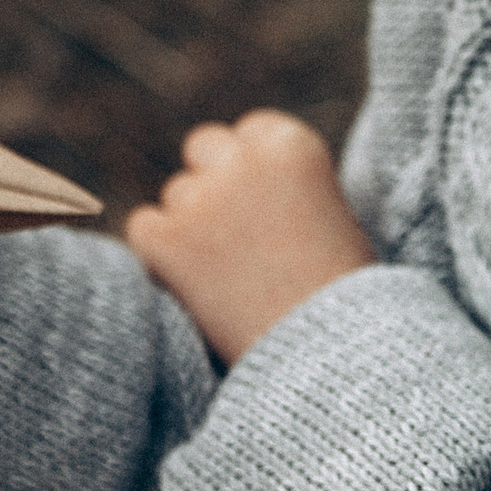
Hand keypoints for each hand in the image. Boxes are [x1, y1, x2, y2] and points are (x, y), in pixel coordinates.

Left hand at [124, 109, 376, 363]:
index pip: (252, 132)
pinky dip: (160, 253)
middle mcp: (243, 160)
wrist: (329, 359)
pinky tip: (192, 283)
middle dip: (215, 181)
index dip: (255, 169)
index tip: (265, 204)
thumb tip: (251, 188)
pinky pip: (145, 228)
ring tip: (228, 277)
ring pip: (177, 195)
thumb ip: (290, 188)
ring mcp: (201, 198)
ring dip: (191, 225)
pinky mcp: (166, 239)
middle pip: (204, 147)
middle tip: (233, 234)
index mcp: (292, 146)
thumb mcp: (335, 220)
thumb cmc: (345, 300)